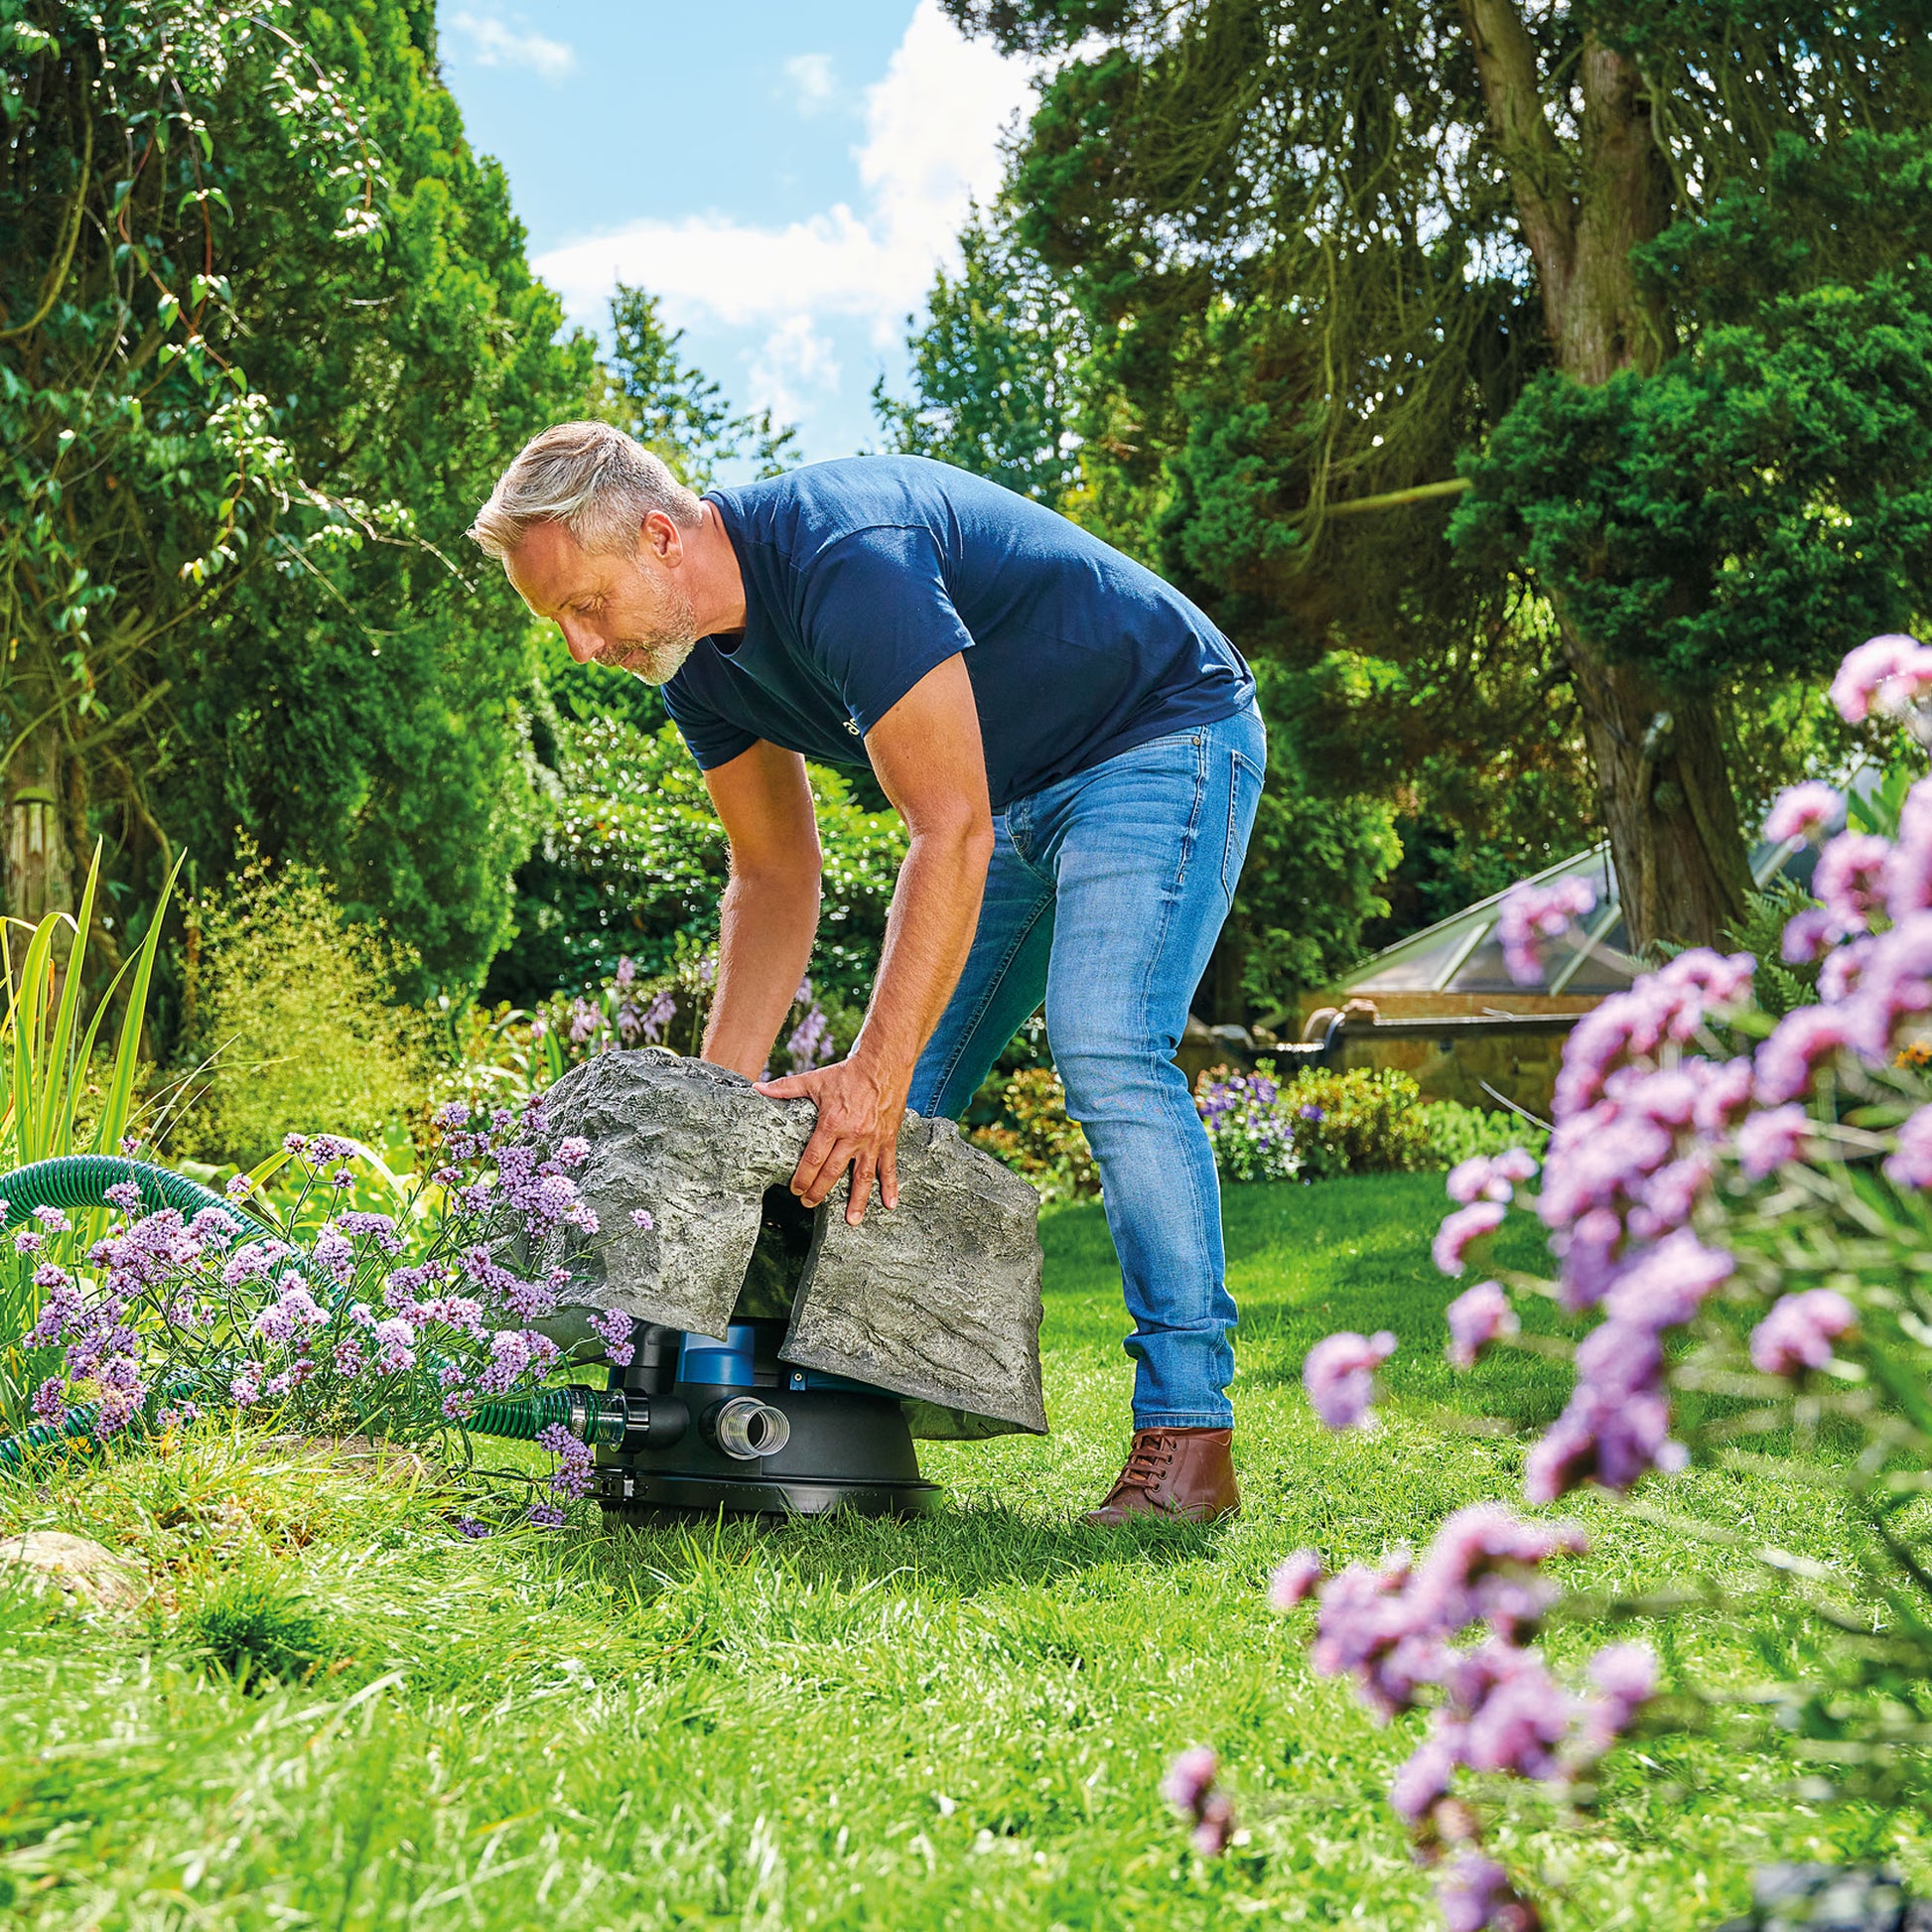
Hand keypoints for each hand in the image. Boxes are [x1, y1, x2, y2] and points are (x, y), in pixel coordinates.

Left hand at [757, 1055, 910, 1224]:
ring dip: (857, 1201)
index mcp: (832, 1123)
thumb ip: (786, 1088)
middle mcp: (853, 1135)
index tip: (796, 1190)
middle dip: (819, 1191)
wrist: (884, 1064)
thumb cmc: (846, 1073)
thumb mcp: (815, 1080)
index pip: (814, 1158)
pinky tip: (890, 1204)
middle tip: (809, 1204)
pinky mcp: (888, 1139)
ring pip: (863, 1176)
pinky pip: (889, 1167)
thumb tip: (757, 1089)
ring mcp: (872, 1140)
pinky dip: (891, 1187)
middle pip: (833, 1171)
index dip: (803, 1177)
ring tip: (852, 1221)